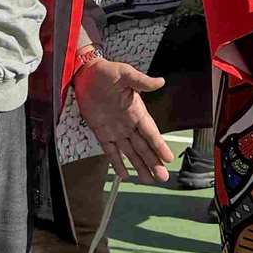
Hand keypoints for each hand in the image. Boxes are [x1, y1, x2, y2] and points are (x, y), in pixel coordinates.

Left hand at [77, 54, 171, 182]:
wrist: (85, 74)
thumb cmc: (106, 72)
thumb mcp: (125, 74)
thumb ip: (141, 81)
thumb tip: (159, 82)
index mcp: (137, 111)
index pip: (151, 132)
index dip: (159, 146)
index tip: (168, 158)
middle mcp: (129, 124)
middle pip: (143, 147)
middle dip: (153, 162)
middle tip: (162, 177)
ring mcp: (116, 130)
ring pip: (130, 152)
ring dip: (139, 166)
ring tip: (148, 180)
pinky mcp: (102, 132)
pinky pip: (111, 151)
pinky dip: (117, 163)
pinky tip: (124, 175)